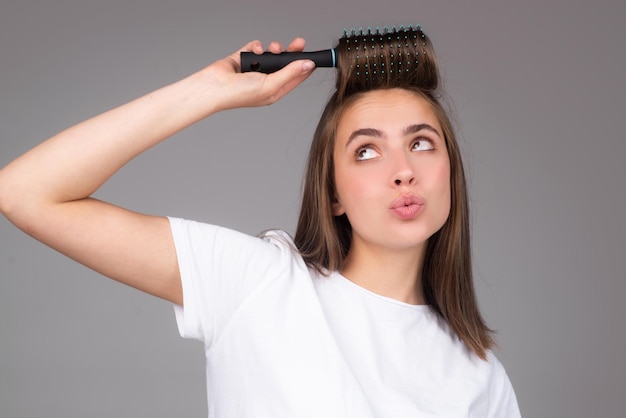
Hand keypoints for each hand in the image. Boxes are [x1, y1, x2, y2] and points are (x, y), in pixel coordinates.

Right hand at [194, 38, 315, 111]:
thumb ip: (290, 73)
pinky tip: (254, 51)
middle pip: (285, 63)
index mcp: (275, 90)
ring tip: (272, 49)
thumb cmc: (239, 93)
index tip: (315, 57)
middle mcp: (266, 80)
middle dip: (292, 52)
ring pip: (271, 53)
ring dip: (273, 48)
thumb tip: (308, 65)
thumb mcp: (271, 84)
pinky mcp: (244, 58)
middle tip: (299, 42)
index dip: (306, 67)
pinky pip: (256, 47)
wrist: (214, 86)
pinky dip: (256, 46)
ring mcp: (255, 69)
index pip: (295, 78)